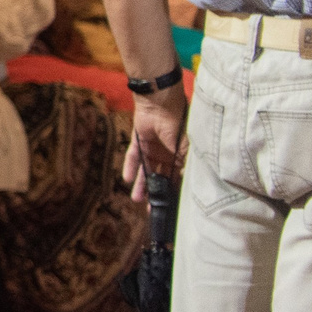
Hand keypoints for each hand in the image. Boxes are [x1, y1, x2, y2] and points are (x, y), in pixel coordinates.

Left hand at [124, 83, 188, 199]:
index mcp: (181, 157)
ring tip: (136, 199)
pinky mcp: (140, 142)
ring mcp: (153, 149)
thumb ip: (183, 164)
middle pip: (160, 178)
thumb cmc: (179, 122)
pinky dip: (130, 167)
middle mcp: (167, 155)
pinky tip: (127, 179)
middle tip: (150, 209)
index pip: (177, 178)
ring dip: (141, 184)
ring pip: (146, 171)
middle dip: (155, 193)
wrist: (160, 102)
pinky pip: (133, 157)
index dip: (173, 192)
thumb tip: (183, 183)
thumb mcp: (185, 147)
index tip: (169, 207)